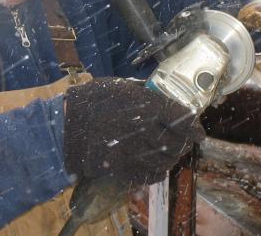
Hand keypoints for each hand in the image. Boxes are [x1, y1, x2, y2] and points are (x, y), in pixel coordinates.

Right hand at [63, 77, 203, 184]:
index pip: (181, 118)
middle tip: (186, 143)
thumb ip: (141, 93)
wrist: (62, 127)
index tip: (199, 132)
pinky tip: (158, 169)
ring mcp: (134, 150)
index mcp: (145, 105)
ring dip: (173, 159)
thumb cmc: (88, 101)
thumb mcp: (117, 86)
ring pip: (166, 160)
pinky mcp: (123, 167)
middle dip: (185, 143)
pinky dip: (158, 174)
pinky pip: (148, 175)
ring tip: (172, 155)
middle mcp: (144, 128)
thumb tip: (159, 97)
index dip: (194, 126)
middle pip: (177, 142)